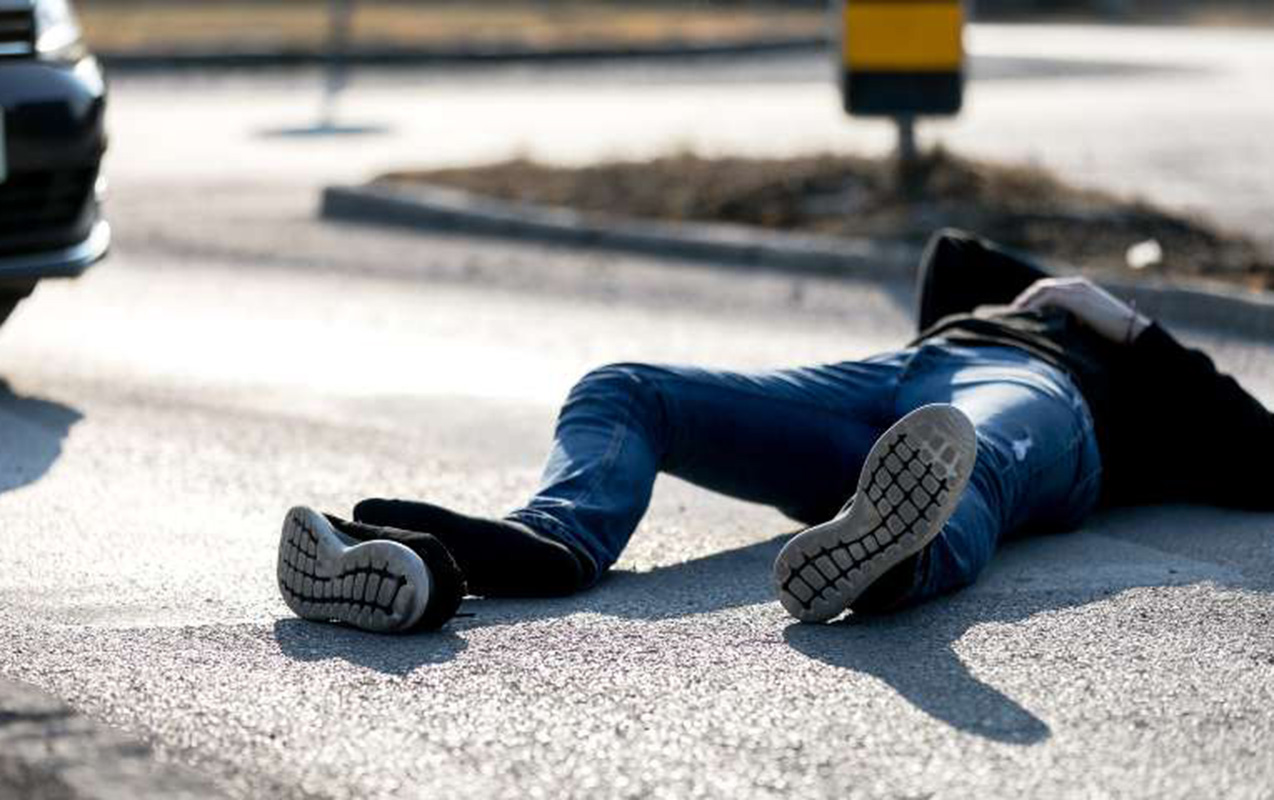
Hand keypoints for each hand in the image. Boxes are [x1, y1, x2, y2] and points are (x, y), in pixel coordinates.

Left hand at [1010, 277, 1151, 343]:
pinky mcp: (1078, 298)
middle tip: (1009, 313)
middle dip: (1025, 298)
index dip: (1031, 299)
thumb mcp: (1085, 323)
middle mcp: (1077, 285)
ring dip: (1026, 301)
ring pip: (1043, 289)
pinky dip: (1035, 304)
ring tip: (1013, 315)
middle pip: (1042, 286)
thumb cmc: (1111, 333)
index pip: (1048, 289)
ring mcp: (1078, 289)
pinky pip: (1049, 296)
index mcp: (1079, 289)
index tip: (1017, 313)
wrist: (1132, 333)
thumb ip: (1069, 320)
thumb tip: (1050, 330)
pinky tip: (1025, 315)